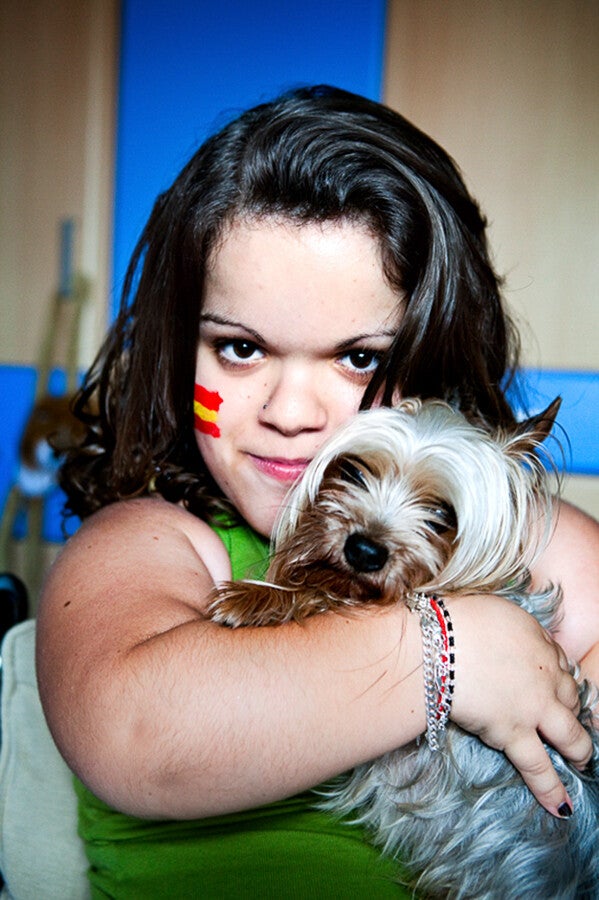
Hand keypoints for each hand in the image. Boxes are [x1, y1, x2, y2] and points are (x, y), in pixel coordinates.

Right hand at [448, 594, 591, 817]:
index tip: (552, 680)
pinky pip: (538, 767)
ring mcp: (533, 707)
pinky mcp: (514, 734)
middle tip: (570, 715)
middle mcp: (544, 675)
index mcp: (538, 641)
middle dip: (572, 706)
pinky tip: (562, 807)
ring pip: (571, 735)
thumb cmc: (457, 620)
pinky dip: (551, 789)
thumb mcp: (492, 608)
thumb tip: (501, 633)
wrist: (442, 643)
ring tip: (584, 760)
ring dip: (580, 749)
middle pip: (570, 694)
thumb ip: (506, 625)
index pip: (557, 660)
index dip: (555, 673)